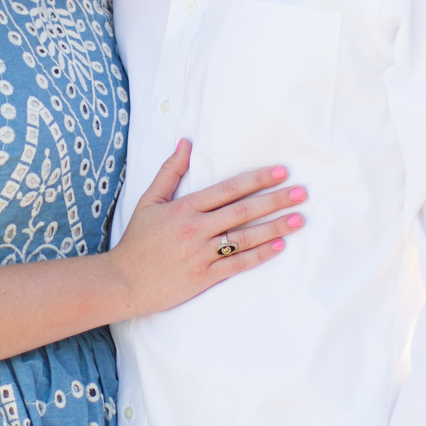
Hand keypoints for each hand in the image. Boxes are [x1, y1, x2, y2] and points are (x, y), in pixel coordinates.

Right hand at [107, 140, 304, 318]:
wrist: (123, 282)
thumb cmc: (137, 241)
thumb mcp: (149, 201)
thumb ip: (170, 172)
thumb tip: (185, 143)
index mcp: (184, 208)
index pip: (228, 189)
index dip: (256, 179)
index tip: (281, 172)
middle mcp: (195, 229)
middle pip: (243, 211)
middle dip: (275, 200)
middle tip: (302, 193)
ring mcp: (200, 254)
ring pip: (245, 238)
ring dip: (274, 228)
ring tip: (298, 219)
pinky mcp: (204, 277)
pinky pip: (237, 264)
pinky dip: (259, 255)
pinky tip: (279, 246)